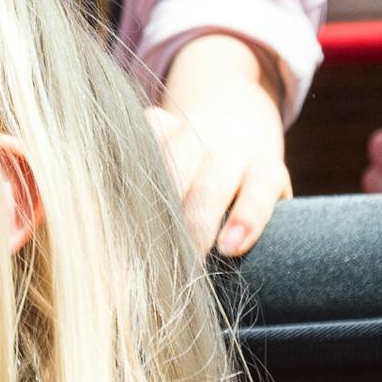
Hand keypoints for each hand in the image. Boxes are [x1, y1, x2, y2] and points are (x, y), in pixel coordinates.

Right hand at [148, 36, 292, 255]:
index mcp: (263, 164)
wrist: (234, 112)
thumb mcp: (261, 195)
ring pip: (173, 161)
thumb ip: (251, 223)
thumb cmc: (247, 179)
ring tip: (147, 233)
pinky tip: (119, 191)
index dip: (247, 216)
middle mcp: (231, 143)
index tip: (230, 248)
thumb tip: (227, 269)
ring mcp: (193, 128)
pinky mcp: (161, 120)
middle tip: (185, 260)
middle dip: (196, 224)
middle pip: (212, 183)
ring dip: (160, 199)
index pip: (260, 189)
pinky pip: (142, 141)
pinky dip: (130, 166)